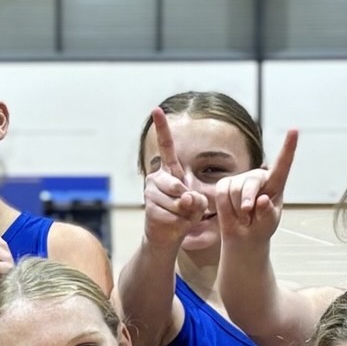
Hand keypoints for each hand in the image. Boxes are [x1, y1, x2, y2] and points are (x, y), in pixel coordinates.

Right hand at [142, 108, 209, 250]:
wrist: (167, 236)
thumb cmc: (184, 215)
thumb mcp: (198, 205)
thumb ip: (196, 199)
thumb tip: (185, 197)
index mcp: (170, 171)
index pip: (166, 147)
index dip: (162, 128)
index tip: (156, 109)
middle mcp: (156, 177)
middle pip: (177, 185)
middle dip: (187, 201)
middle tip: (186, 208)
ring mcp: (150, 191)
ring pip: (176, 201)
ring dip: (183, 213)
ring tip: (178, 216)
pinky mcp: (149, 207)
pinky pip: (170, 213)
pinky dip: (177, 221)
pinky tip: (171, 222)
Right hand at [214, 128, 295, 247]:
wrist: (244, 235)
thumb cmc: (261, 227)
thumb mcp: (269, 223)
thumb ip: (267, 212)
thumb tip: (262, 200)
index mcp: (275, 183)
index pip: (283, 164)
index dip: (288, 147)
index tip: (294, 130)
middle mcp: (258, 177)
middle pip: (250, 182)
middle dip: (247, 199)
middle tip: (246, 214)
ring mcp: (240, 179)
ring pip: (234, 190)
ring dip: (236, 208)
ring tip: (243, 216)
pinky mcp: (224, 184)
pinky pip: (222, 194)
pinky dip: (226, 207)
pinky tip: (232, 211)